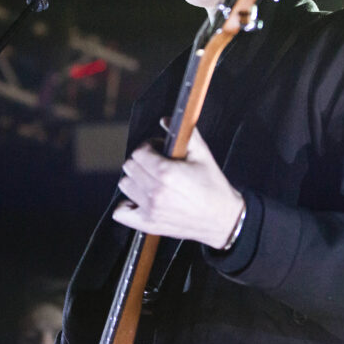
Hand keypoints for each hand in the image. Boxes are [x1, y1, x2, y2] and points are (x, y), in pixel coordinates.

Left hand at [113, 127, 243, 248]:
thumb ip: (184, 133)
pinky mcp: (148, 224)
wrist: (223, 219)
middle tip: (157, 165)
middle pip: (129, 167)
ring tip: (152, 181)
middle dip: (142, 162)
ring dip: (136, 180)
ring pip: (125, 185)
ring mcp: (150, 209)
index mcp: (166, 172)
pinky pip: (121, 213)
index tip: (159, 151)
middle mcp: (155, 191)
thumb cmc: (214, 186)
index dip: (149, 148)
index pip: (139, 152)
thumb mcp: (203, 154)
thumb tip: (166, 120)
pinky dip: (127, 205)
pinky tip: (141, 199)